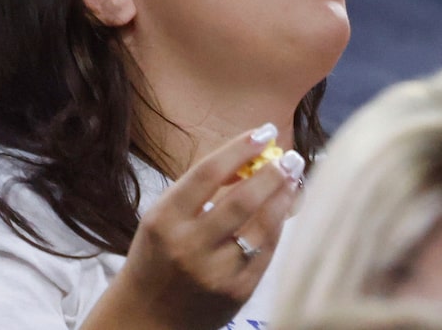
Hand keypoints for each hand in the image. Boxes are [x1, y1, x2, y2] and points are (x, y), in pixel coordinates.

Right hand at [90, 128, 300, 329]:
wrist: (147, 317)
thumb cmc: (157, 256)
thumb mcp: (162, 217)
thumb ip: (198, 190)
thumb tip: (247, 160)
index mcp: (165, 220)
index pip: (208, 174)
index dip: (240, 149)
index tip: (265, 131)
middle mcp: (189, 246)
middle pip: (241, 200)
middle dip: (272, 173)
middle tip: (291, 156)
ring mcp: (215, 273)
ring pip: (260, 227)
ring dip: (282, 198)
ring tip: (294, 178)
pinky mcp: (236, 293)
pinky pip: (266, 253)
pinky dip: (277, 227)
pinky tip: (283, 209)